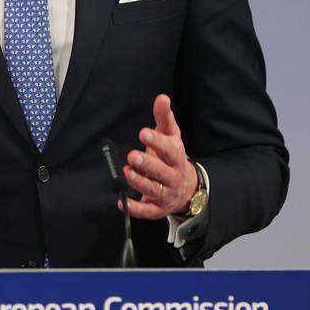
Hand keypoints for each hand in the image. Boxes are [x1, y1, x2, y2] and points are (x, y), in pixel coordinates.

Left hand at [119, 94, 198, 218]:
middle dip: (147, 164)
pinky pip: (147, 212)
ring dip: (139, 182)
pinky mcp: (157, 208)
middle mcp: (172, 176)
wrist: (187, 188)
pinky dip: (136, 209)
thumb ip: (165, 118)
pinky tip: (122, 202)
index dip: (157, 142)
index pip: (168, 149)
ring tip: (127, 172)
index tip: (143, 133)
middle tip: (132, 155)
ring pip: (153, 190)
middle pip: (161, 172)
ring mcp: (165, 194)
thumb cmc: (173, 157)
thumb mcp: (172, 136)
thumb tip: (162, 98)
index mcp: (176, 157)